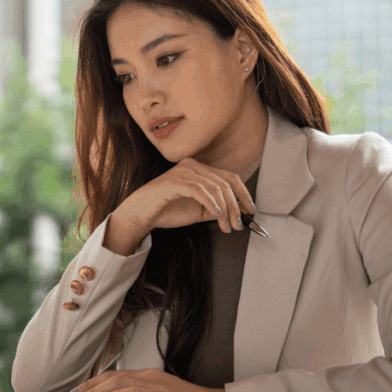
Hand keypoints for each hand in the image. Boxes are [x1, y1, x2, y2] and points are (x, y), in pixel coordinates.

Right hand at [116, 158, 255, 234]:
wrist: (141, 215)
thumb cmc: (167, 210)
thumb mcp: (199, 211)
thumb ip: (217, 209)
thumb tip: (238, 213)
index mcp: (200, 170)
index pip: (230, 177)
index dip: (243, 194)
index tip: (251, 210)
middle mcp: (193, 166)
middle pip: (225, 183)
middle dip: (235, 206)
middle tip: (237, 224)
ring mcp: (183, 172)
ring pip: (215, 188)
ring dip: (225, 209)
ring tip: (226, 225)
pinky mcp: (174, 182)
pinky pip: (200, 190)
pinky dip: (211, 203)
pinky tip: (216, 215)